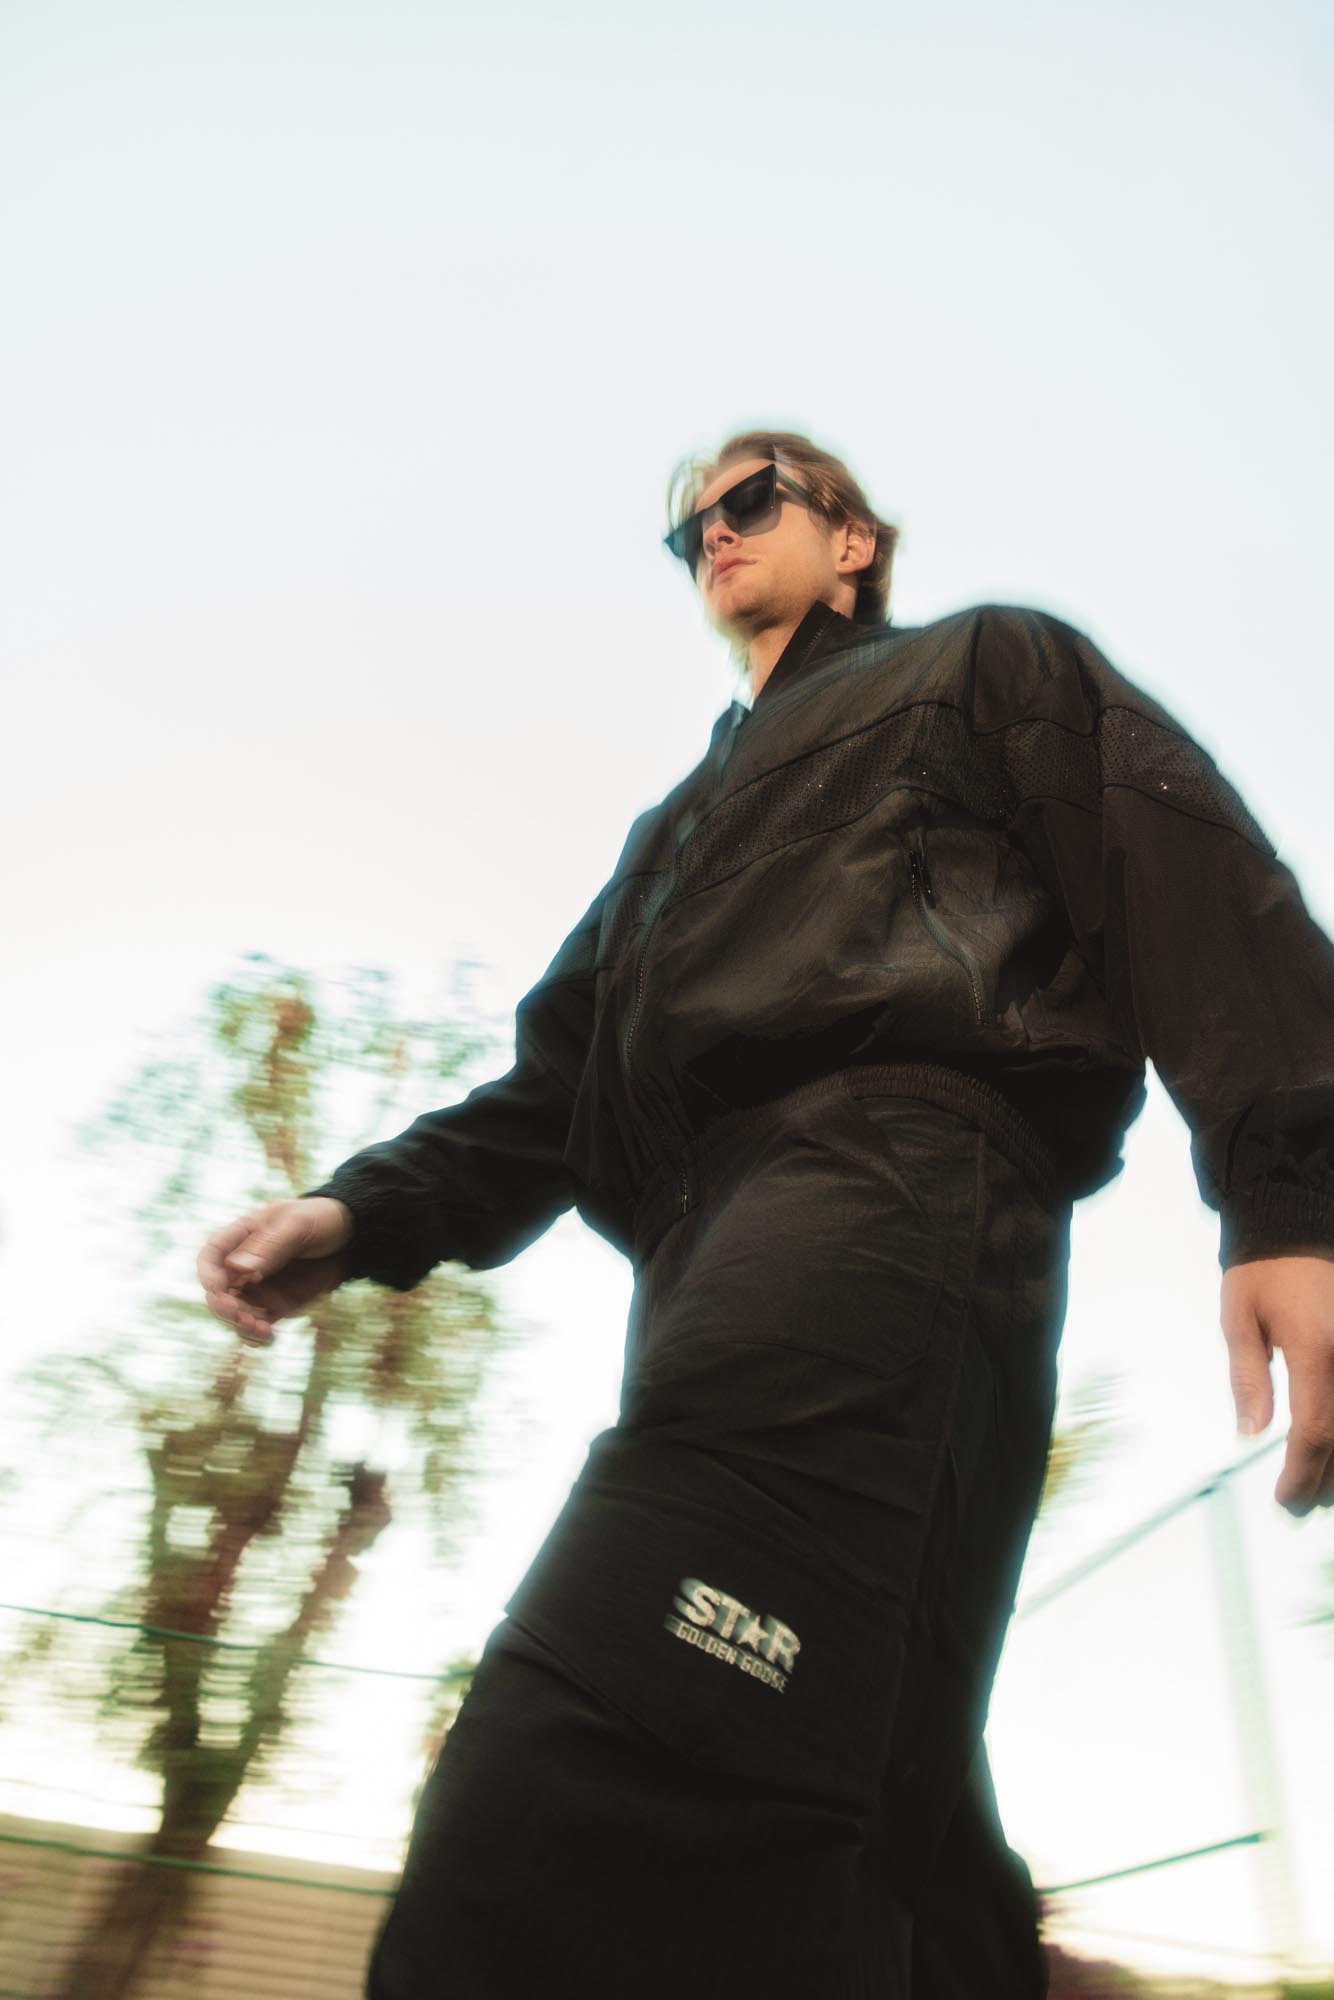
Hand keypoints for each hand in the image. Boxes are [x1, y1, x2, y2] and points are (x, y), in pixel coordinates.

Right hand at [197, 1196, 353, 1346]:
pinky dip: (257, 1335)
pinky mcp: (274, 1306)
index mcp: (240, 1237)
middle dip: (224, 1308)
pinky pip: (256, 1326)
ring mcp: (257, 1288)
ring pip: (235, 1314)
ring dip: (240, 1326)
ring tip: (261, 1329)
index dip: (208, 1276)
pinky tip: (269, 1336)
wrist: (350, 1238)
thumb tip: (237, 1268)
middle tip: (242, 1316)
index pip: (210, 1257)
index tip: (219, 1290)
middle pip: (218, 1292)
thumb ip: (269, 1245)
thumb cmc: (320, 1219)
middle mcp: (242, 1266)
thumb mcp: (297, 1225)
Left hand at [1221, 1245, 1333, 1515]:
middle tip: (1304, 1502)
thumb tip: (1252, 1432)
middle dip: (1327, 1478)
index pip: (1315, 1432)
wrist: (1297, 1221)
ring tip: (1325, 1485)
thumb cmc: (1265, 1266)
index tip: (1287, 1496)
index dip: (1302, 1473)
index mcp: (1315, 1350)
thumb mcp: (1240, 1318)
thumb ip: (1249, 1379)